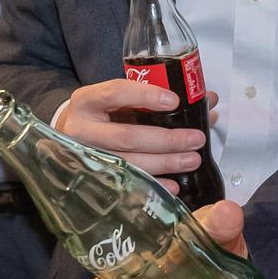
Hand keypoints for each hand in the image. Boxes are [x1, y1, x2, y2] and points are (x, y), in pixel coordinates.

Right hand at [55, 78, 210, 190]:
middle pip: (128, 136)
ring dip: (165, 163)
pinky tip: (174, 185)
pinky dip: (154, 185)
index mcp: (87, 100)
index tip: (174, 101)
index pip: (116, 93)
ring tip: (192, 160)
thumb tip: (208, 100)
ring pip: (129, 162)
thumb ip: (156, 97)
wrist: (69, 134)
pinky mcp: (94, 178)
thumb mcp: (120, 99)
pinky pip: (127, 184)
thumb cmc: (102, 113)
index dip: (145, 96)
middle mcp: (82, 129)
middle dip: (166, 140)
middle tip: (195, 140)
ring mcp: (86, 157)